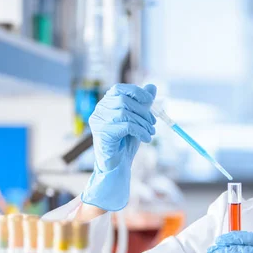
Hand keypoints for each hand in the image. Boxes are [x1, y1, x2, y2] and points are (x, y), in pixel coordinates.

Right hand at [81, 83, 156, 210]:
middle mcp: (99, 110)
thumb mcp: (137, 120)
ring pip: (125, 112)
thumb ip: (143, 104)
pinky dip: (140, 131)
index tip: (150, 100)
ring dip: (143, 122)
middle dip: (143, 111)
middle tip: (153, 123)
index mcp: (106, 104)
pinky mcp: (102, 132)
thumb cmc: (125, 142)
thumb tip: (152, 87)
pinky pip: (126, 126)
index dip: (136, 92)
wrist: (117, 166)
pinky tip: (146, 138)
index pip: (119, 88)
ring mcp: (98, 121)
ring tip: (151, 132)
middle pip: (124, 100)